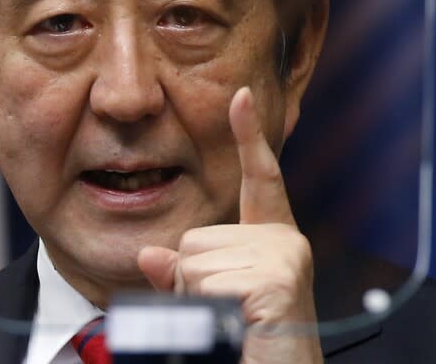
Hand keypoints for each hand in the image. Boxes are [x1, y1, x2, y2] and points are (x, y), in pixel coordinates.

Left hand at [137, 86, 322, 363]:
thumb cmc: (244, 343)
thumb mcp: (205, 302)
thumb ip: (182, 275)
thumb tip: (152, 255)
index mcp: (269, 243)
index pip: (258, 180)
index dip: (248, 136)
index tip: (241, 96)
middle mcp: (283, 243)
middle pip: (196, 239)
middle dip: (193, 281)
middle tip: (223, 312)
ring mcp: (283, 257)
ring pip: (194, 260)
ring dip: (198, 298)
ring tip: (232, 321)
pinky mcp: (278, 277)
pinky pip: (206, 280)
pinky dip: (208, 308)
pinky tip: (241, 324)